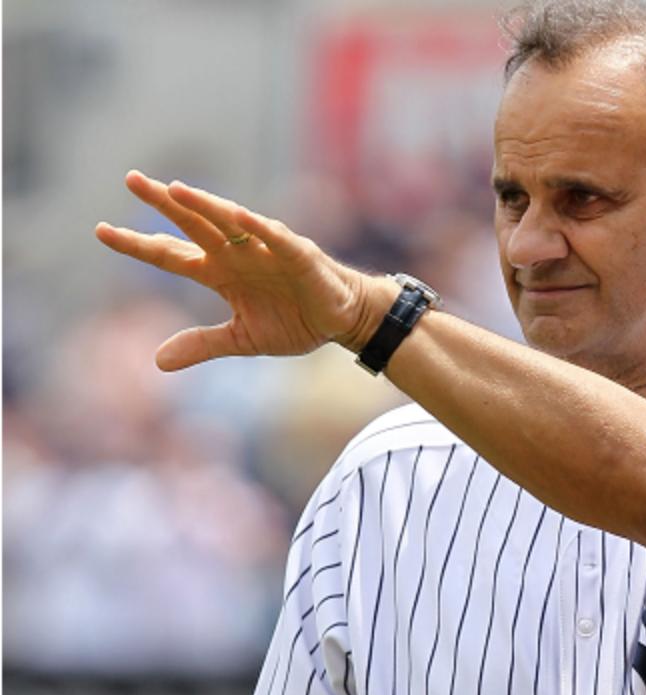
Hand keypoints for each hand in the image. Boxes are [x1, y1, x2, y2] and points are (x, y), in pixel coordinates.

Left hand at [95, 170, 381, 370]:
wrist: (343, 320)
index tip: (101, 230)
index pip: (170, 254)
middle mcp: (237, 254)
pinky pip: (275, 237)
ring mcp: (266, 250)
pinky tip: (237, 213)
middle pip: (193, 224)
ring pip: (229, 221)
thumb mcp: (242, 339)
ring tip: (175, 189)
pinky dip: (258, 226)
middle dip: (163, 203)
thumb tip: (157, 362)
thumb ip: (202, 344)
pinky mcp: (298, 254)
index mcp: (220, 273)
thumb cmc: (295, 321)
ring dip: (203, 204)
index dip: (137, 244)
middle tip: (132, 179)